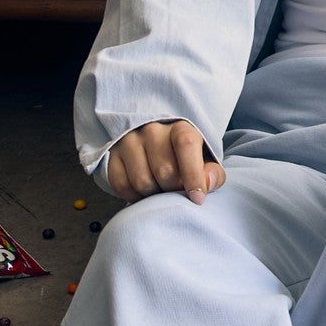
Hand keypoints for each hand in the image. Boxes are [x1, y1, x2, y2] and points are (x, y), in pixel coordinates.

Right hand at [107, 120, 225, 205]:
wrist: (157, 146)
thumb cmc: (185, 158)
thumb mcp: (205, 162)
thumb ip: (212, 174)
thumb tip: (208, 184)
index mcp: (180, 127)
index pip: (186, 144)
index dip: (193, 174)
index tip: (198, 198)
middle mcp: (152, 130)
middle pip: (164, 171)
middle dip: (174, 189)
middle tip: (177, 191)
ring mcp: (129, 141)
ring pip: (142, 181)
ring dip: (154, 195)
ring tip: (161, 191)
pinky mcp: (112, 155)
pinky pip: (121, 185)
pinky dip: (134, 196)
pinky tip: (144, 193)